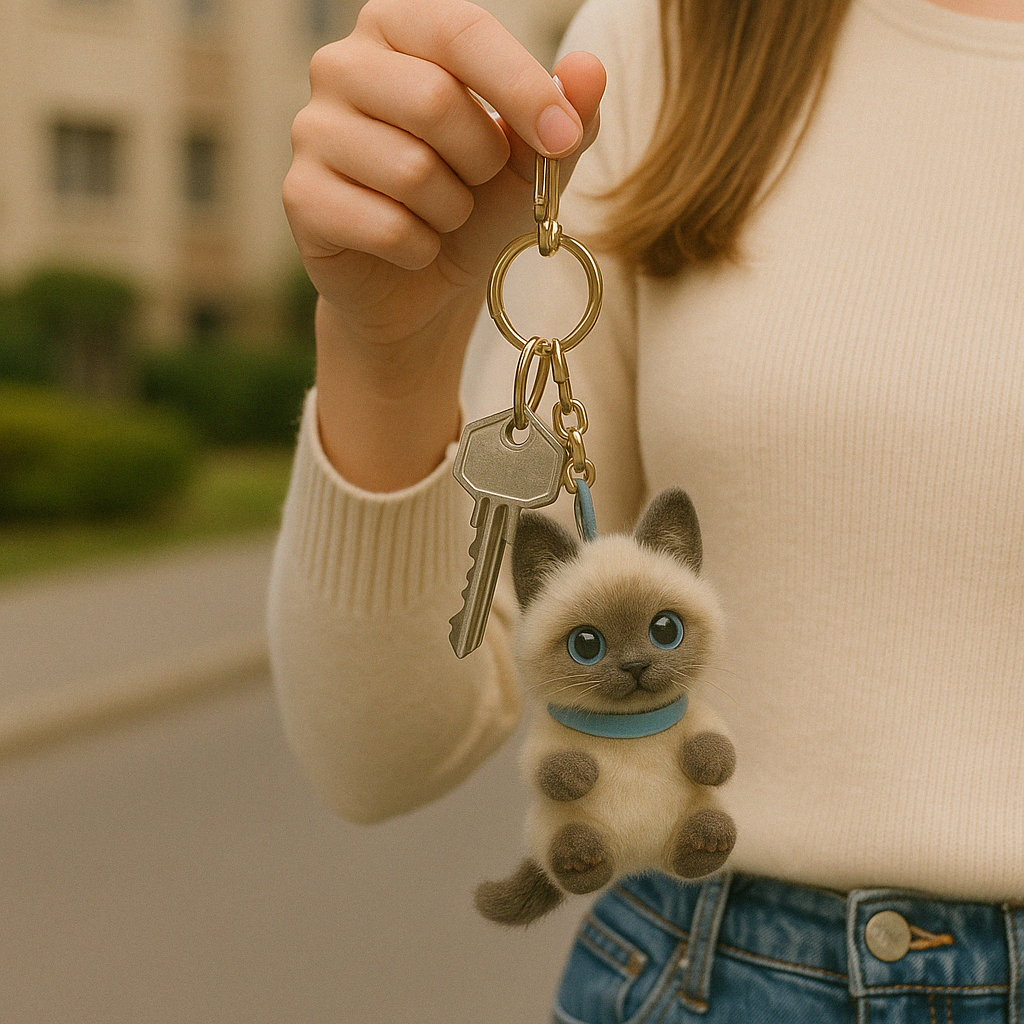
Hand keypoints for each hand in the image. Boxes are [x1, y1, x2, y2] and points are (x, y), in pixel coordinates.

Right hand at [282, 0, 604, 488]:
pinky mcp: (300, 196)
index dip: (520, 86)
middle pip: (434, 101)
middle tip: (478, 183)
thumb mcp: (530, 161)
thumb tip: (588, 70)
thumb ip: (566, 115)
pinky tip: (412, 247)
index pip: (460, 29)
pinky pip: (384, 225)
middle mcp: (341, 64)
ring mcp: (311, 130)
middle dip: (481, 161)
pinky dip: (420, 249)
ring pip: (411, 170)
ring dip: (451, 211)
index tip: (563, 137)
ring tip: (442, 215)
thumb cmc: (473, 201)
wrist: (419, 283)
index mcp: (400, 28)